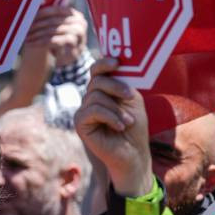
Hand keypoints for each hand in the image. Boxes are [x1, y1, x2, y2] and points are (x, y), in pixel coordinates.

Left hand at [23, 6, 87, 67]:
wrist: (66, 58)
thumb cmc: (57, 39)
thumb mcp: (55, 26)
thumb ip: (48, 17)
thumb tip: (30, 6)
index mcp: (76, 15)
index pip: (56, 10)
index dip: (41, 13)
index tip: (27, 15)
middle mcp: (80, 23)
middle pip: (53, 21)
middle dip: (36, 24)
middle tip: (23, 27)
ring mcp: (78, 35)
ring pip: (52, 31)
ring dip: (36, 34)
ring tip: (25, 36)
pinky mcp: (73, 46)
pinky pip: (53, 41)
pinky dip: (39, 42)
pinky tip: (30, 44)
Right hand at [74, 58, 151, 197]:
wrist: (133, 152)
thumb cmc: (134, 127)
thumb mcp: (132, 100)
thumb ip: (122, 84)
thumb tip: (115, 69)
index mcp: (103, 90)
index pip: (97, 71)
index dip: (104, 64)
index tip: (117, 62)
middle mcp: (90, 98)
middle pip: (96, 81)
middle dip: (115, 86)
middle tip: (129, 97)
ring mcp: (84, 110)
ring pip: (95, 96)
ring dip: (116, 108)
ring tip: (127, 121)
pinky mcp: (80, 123)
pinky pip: (92, 111)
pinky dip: (110, 117)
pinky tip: (119, 126)